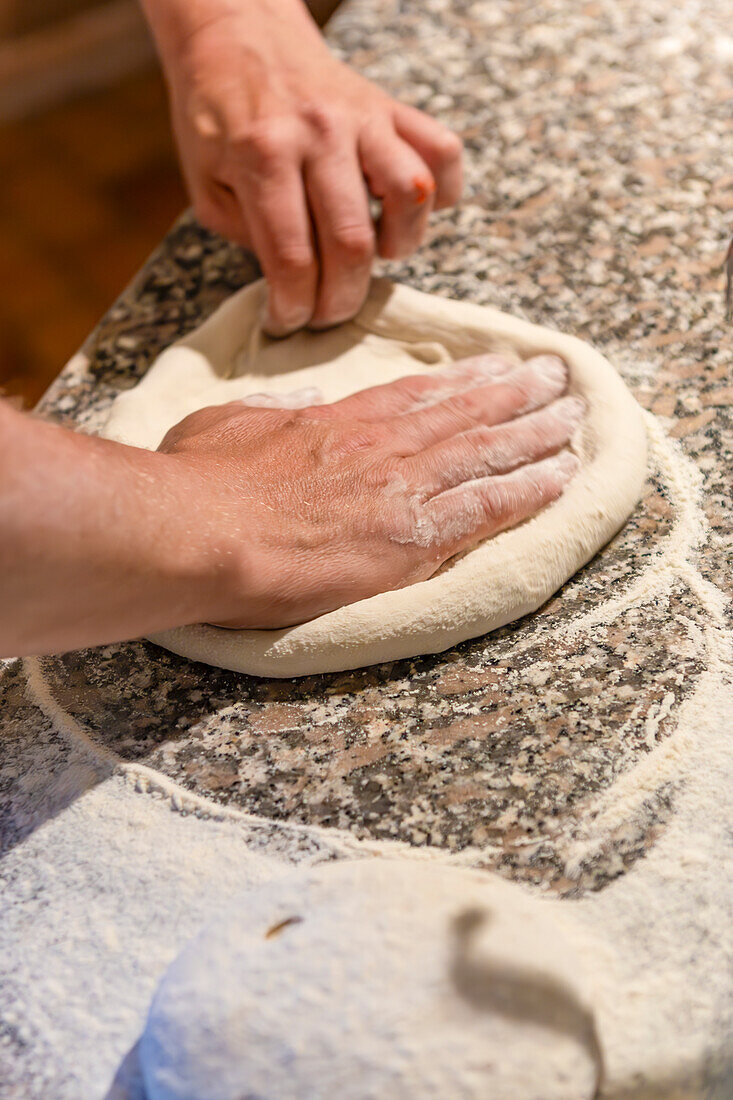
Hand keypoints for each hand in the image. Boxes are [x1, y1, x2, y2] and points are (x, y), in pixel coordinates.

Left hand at [144, 0, 462, 333]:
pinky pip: (442, 150)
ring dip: (398, 244)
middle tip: (327, 314)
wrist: (237, 33)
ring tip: (374, 252)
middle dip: (341, 300)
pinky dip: (441, 191)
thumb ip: (246, 235)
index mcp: (262, 154)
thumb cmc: (216, 115)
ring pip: (409, 195)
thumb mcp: (204, 182)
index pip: (292, 257)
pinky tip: (410, 210)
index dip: (294, 307)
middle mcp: (319, 132)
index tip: (288, 323)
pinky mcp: (390, 107)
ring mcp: (362, 116)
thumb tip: (292, 283)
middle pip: (352, 243)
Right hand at [158, 353, 582, 627]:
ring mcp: (404, 489)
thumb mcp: (224, 422)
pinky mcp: (415, 538)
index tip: (495, 368)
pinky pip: (489, 507)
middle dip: (517, 394)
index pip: (417, 396)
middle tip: (556, 378)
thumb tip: (296, 400)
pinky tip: (561, 478)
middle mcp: (383, 447)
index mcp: (338, 421)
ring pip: (488, 452)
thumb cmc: (200, 483)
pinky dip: (530, 490)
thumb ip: (267, 410)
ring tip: (574, 418)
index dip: (463, 381)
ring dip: (537, 434)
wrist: (201, 532)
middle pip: (466, 414)